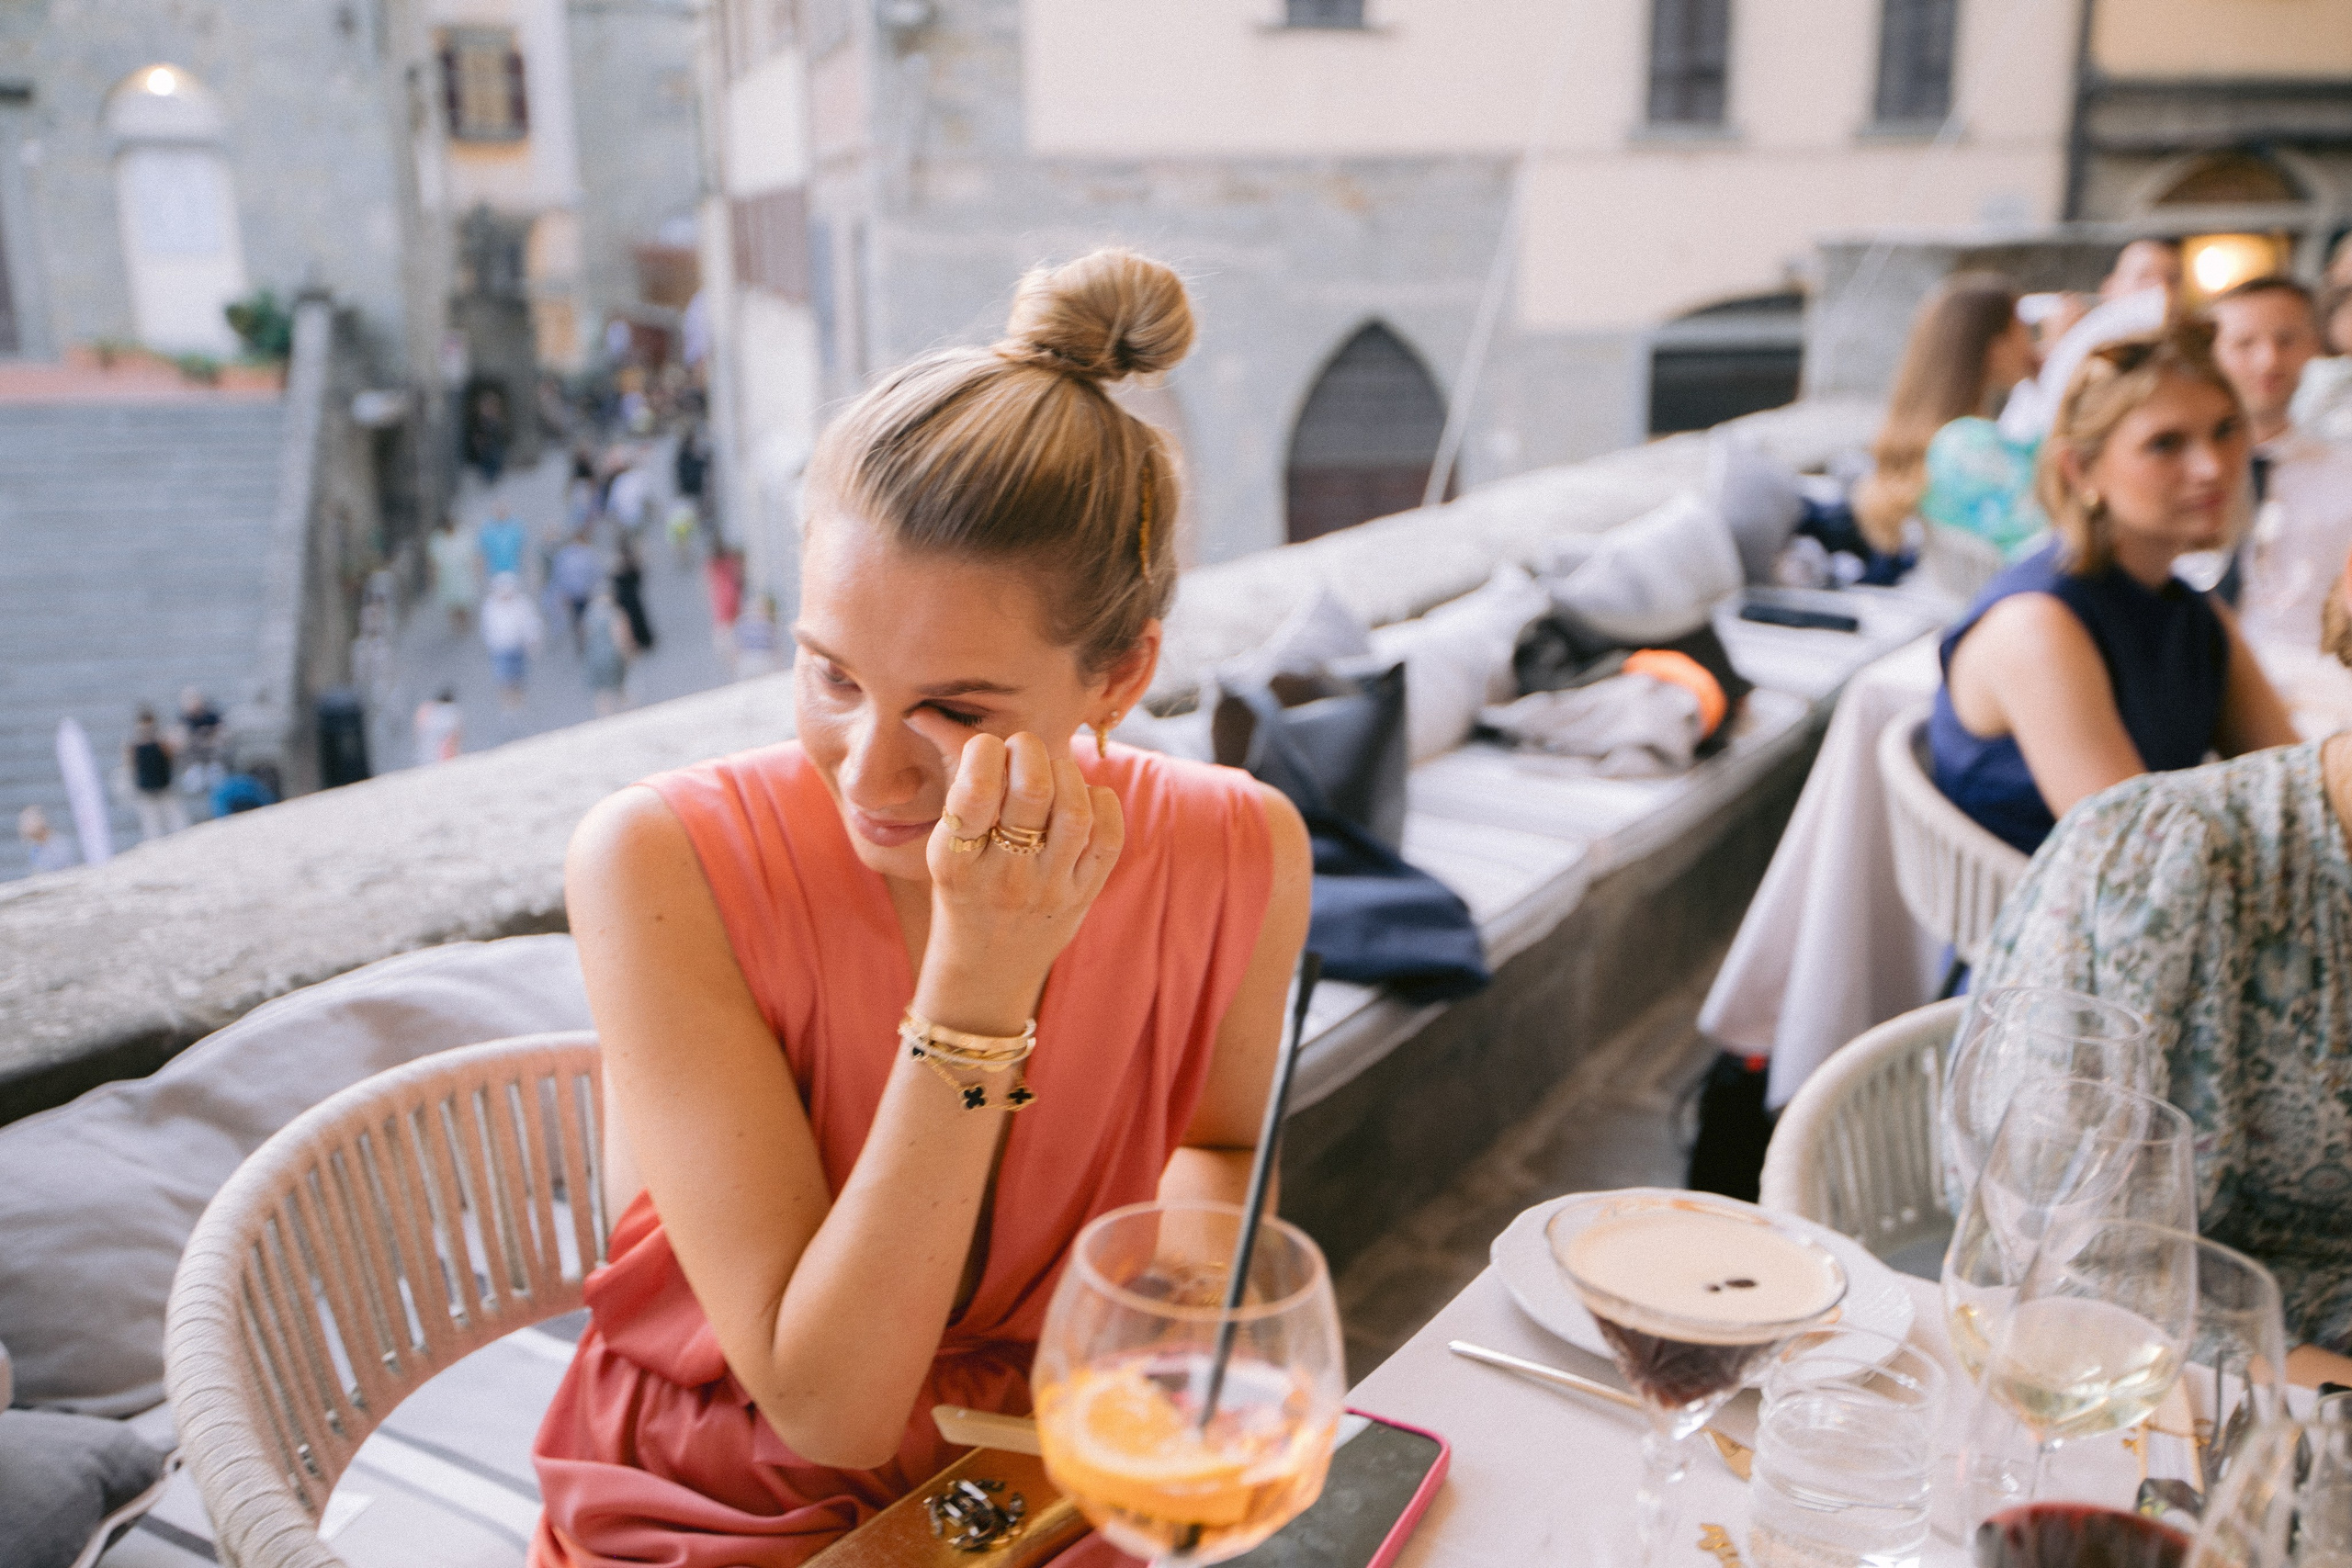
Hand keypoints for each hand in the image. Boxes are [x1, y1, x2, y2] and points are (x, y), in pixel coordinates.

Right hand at [918, 732, 1122, 1031]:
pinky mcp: (1083, 895)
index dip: (984, 750)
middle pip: (1032, 791)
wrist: (985, 973)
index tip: (985, 748)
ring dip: (1066, 771)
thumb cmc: (960, 891)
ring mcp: (1049, 889)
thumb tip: (936, 715)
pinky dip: (1101, 802)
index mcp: (956, 861)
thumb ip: (955, 784)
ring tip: (1052, 768)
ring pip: (1074, 810)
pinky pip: (1107, 837)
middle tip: (1023, 749)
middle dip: (1030, 749)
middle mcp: (1004, 877)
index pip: (975, 790)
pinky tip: (1083, 798)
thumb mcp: (943, 846)